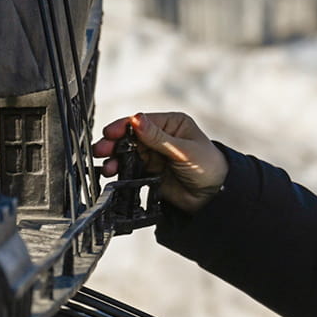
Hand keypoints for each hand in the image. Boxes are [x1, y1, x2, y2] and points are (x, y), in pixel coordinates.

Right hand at [92, 112, 228, 212]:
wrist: (215, 196)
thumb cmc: (209, 166)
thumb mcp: (184, 150)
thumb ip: (158, 137)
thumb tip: (136, 119)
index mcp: (172, 124)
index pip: (142, 121)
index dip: (123, 126)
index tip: (109, 133)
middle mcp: (161, 138)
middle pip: (130, 137)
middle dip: (114, 143)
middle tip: (101, 150)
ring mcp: (154, 155)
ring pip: (127, 154)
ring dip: (115, 159)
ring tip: (107, 167)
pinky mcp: (150, 173)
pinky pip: (130, 169)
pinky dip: (120, 171)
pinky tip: (112, 174)